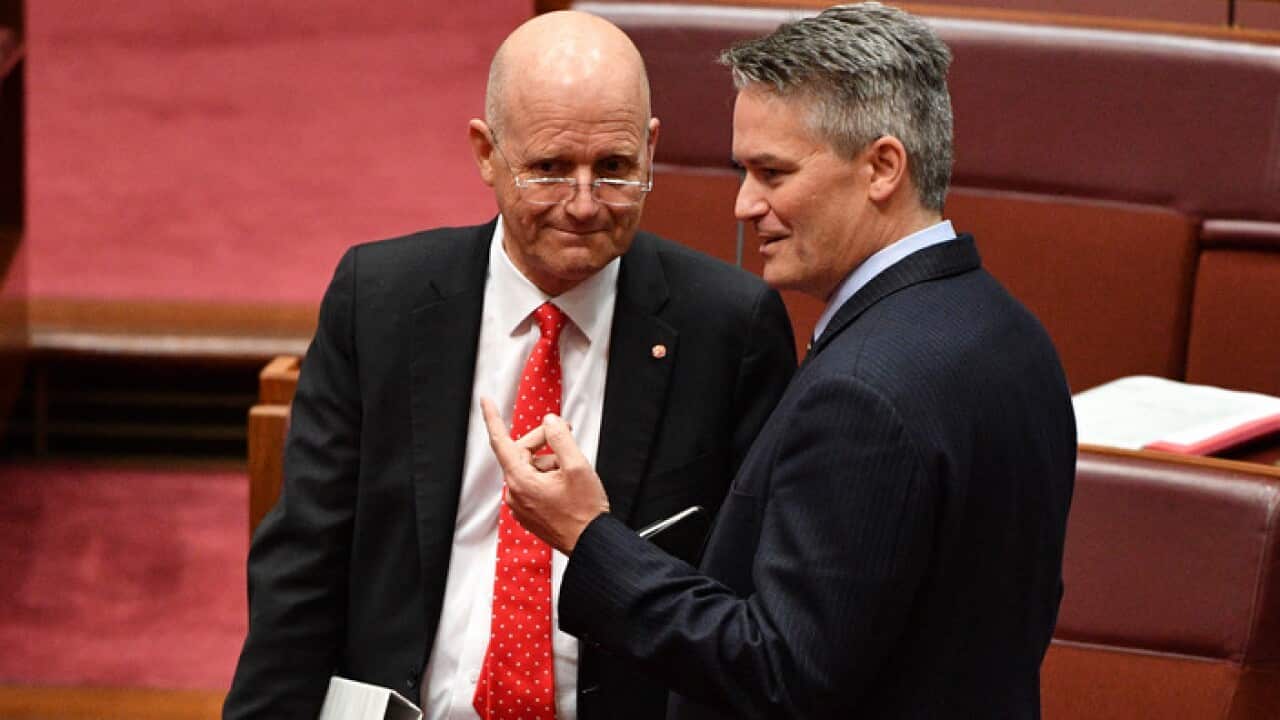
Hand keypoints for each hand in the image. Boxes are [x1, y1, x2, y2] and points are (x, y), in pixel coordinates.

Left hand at [481, 398, 609, 552]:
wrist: (591, 544)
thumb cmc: (585, 511)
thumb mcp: (577, 466)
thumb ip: (560, 438)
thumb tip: (549, 422)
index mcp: (521, 481)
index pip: (501, 441)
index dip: (492, 418)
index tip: (485, 401)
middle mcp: (516, 494)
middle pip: (522, 453)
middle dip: (543, 441)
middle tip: (566, 433)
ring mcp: (521, 505)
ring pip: (530, 468)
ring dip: (551, 461)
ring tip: (573, 470)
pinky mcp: (530, 512)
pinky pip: (534, 484)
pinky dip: (549, 476)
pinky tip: (567, 483)